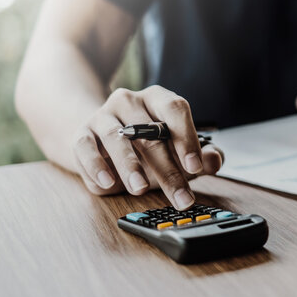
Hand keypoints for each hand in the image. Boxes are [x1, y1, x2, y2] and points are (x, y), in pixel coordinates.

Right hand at [71, 85, 222, 209]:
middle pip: (151, 133)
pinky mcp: (82, 134)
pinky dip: (97, 166)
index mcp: (157, 99)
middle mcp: (130, 101)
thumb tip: (215, 160)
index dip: (187, 138)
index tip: (195, 166)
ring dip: (130, 166)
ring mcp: (103, 116)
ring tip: (140, 188)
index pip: (175, 109)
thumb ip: (201, 156)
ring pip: (118, 138)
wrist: (100, 142)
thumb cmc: (145, 147)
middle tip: (181, 196)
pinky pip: (86, 148)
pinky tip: (109, 182)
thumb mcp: (177, 152)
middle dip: (168, 169)